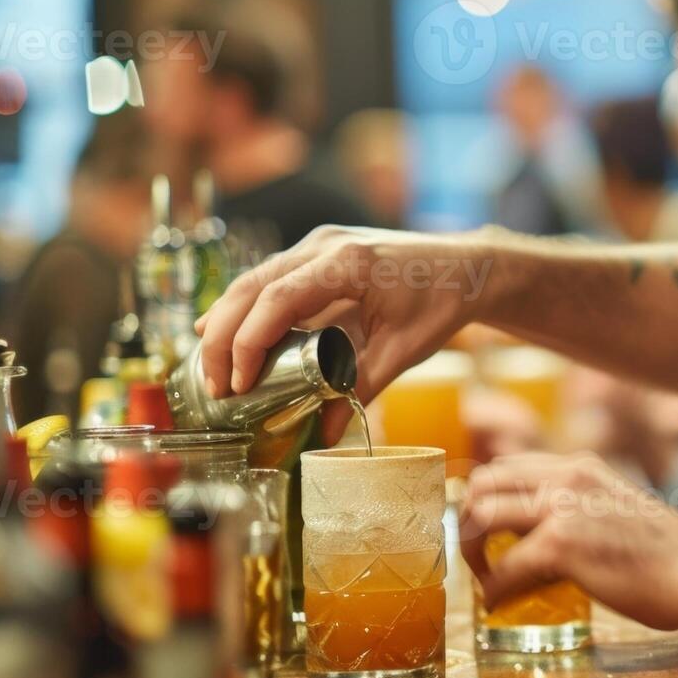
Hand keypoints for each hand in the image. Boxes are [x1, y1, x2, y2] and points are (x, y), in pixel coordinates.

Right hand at [194, 226, 491, 441]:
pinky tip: (224, 333)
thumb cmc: (441, 302)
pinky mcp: (318, 253)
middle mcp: (325, 246)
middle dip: (224, 337)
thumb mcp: (404, 350)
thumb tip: (323, 433)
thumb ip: (362, 388)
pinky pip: (270, 279)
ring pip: (254, 279)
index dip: (249, 341)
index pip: (278, 299)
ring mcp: (319, 245)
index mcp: (347, 263)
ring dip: (227, 321)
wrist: (468, 268)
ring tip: (209, 367)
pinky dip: (246, 308)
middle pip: (252, 286)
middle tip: (213, 385)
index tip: (238, 383)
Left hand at [459, 453, 677, 630]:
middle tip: (476, 555)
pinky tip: (497, 605)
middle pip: (483, 482)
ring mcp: (561, 507)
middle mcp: (566, 478)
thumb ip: (580, 513)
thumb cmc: (666, 554)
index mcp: (579, 467)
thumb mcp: (616, 510)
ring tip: (482, 579)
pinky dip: (492, 590)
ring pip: (481, 515)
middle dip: (467, 519)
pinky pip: (503, 568)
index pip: (507, 467)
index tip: (482, 530)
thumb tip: (545, 545)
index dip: (484, 498)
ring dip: (470, 551)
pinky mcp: (561, 544)